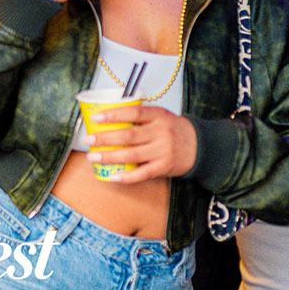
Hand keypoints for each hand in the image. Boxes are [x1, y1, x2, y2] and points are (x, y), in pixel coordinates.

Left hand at [82, 105, 197, 182]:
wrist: (201, 146)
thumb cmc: (173, 129)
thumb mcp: (161, 115)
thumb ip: (140, 115)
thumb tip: (108, 114)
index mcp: (158, 116)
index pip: (134, 112)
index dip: (114, 114)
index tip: (96, 117)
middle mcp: (161, 133)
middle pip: (129, 135)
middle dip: (105, 138)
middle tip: (87, 139)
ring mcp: (163, 151)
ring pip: (132, 155)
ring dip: (110, 157)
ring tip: (93, 156)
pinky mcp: (164, 167)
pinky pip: (142, 174)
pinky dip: (126, 176)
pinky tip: (111, 176)